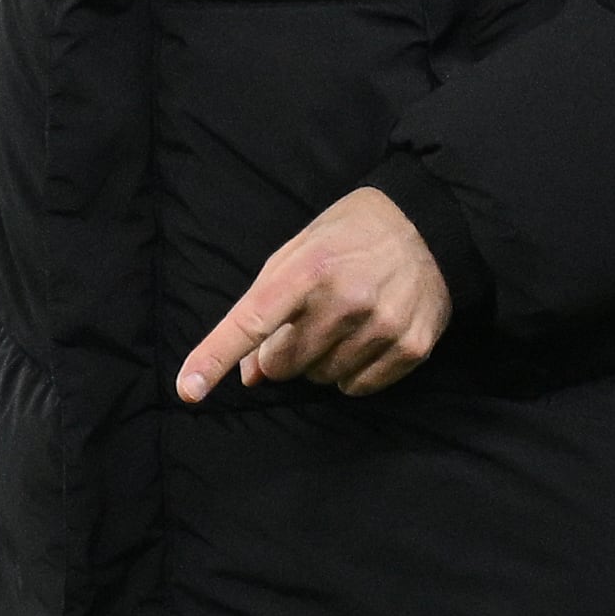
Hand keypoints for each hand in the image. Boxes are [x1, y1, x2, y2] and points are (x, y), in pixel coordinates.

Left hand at [176, 185, 450, 402]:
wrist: (426, 226)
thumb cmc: (347, 237)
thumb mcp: (297, 253)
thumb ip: (263, 310)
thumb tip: (249, 375)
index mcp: (308, 268)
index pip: (250, 321)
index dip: (215, 357)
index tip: (188, 389)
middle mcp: (345, 299)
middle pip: (285, 364)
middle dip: (283, 352)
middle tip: (305, 320)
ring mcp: (382, 326)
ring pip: (321, 379)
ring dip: (320, 361)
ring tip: (341, 321)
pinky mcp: (411, 348)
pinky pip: (358, 388)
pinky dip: (352, 372)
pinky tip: (365, 337)